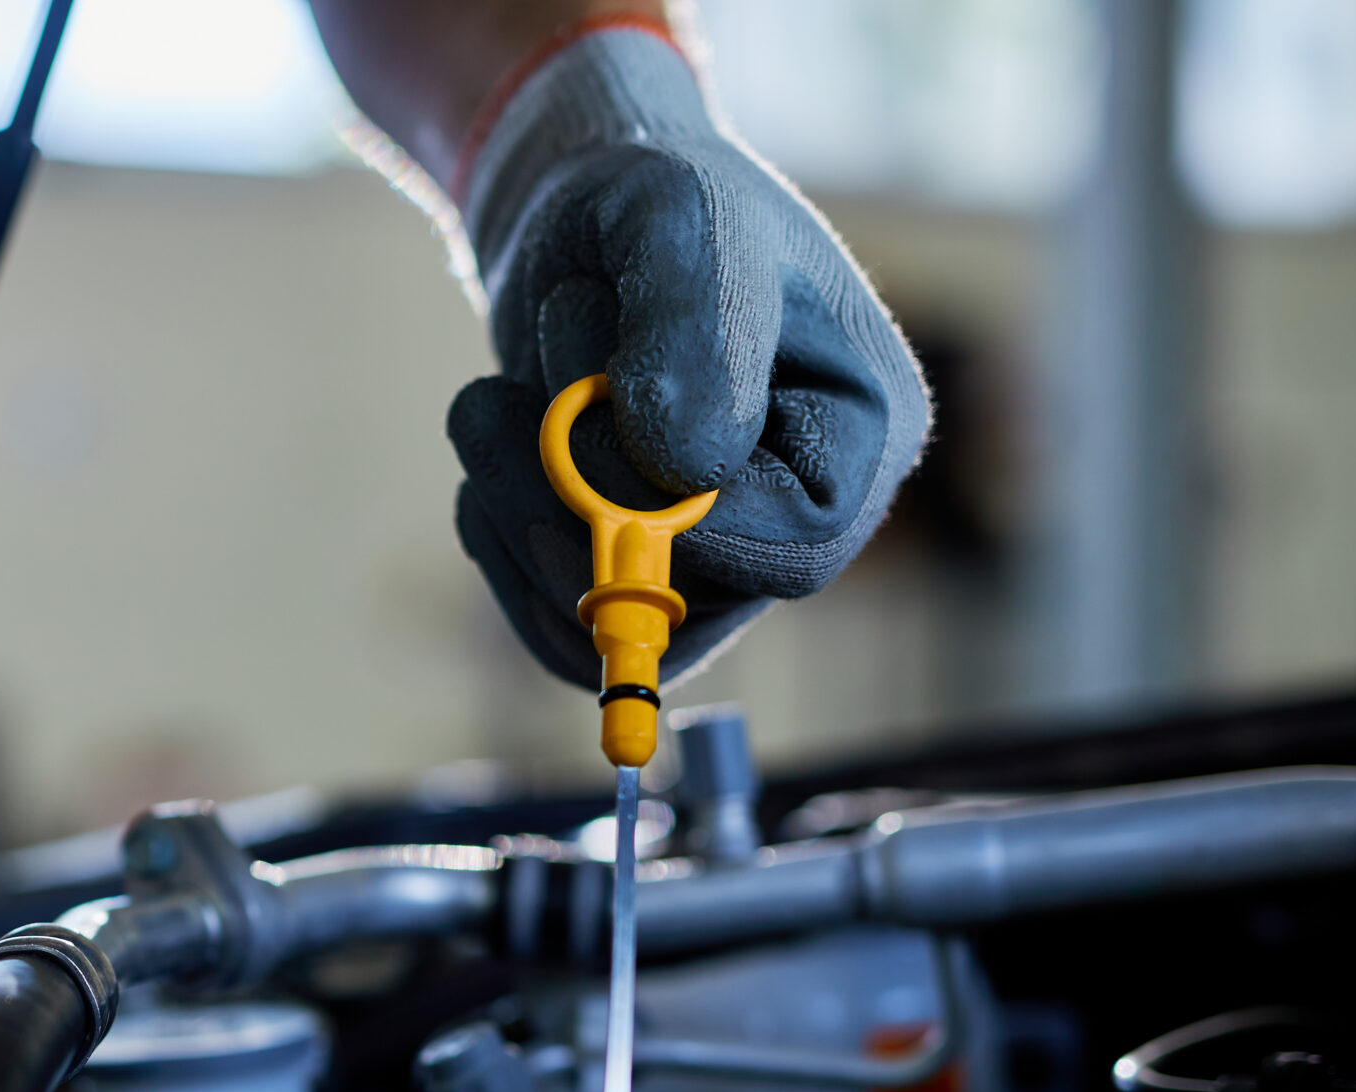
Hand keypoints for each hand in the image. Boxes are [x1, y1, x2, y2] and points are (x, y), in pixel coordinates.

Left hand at [445, 23, 930, 687]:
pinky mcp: (634, 574)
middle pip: (693, 597)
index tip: (595, 404)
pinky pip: (556, 628)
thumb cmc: (648, 198)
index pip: (798, 548)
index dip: (682, 516)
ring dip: (517, 512)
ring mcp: (716, 558)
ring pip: (610, 620)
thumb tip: (687, 467)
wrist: (578, 218)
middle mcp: (802, 513)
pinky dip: (498, 539)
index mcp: (864, 431)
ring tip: (492, 400)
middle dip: (571, 501)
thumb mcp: (672, 214)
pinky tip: (490, 451)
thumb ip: (694, 322)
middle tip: (499, 395)